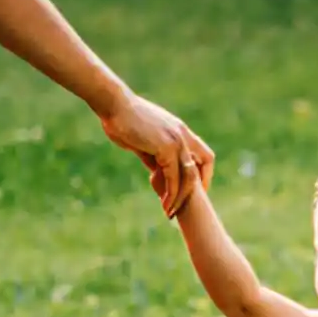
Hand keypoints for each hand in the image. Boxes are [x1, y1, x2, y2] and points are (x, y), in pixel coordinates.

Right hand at [101, 92, 214, 216]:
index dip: (203, 173)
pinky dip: (170, 193)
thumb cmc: (122, 119)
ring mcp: (176, 141)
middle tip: (184, 206)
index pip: (203, 154)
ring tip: (170, 212)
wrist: (113, 104)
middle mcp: (183, 135)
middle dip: (196, 189)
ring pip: (189, 176)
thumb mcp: (143, 140)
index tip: (194, 190)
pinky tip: (163, 203)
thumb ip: (154, 155)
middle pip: (203, 166)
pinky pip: (173, 177)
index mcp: (180, 131)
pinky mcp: (166, 148)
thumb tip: (157, 171)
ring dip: (181, 197)